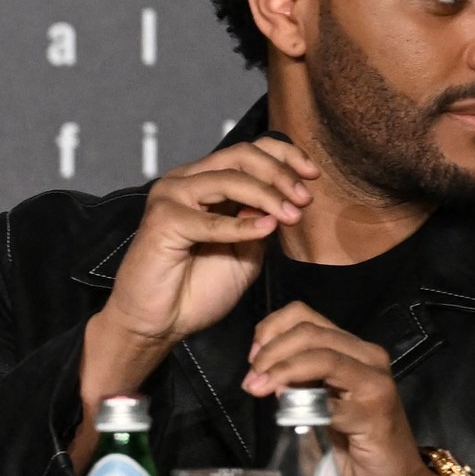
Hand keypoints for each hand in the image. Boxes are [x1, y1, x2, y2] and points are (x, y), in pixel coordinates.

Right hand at [85, 138, 321, 395]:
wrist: (161, 324)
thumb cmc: (197, 290)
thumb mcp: (247, 250)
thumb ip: (262, 221)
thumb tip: (285, 197)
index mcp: (204, 183)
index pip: (248, 151)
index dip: (285, 156)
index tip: (313, 176)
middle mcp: (185, 182)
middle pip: (241, 155)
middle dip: (280, 174)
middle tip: (304, 200)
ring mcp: (171, 197)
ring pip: (229, 178)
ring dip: (267, 195)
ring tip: (291, 216)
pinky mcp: (162, 220)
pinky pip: (211, 219)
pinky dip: (242, 226)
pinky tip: (265, 231)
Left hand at [242, 303, 457, 475]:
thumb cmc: (354, 441)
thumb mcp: (321, 399)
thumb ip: (299, 378)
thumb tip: (262, 367)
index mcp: (353, 349)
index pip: (304, 315)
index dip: (270, 330)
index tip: (252, 358)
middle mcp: (369, 358)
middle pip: (310, 332)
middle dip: (270, 352)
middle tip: (251, 379)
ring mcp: (375, 385)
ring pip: (321, 357)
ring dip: (281, 371)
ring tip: (259, 389)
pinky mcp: (373, 415)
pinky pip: (329, 402)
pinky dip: (302, 405)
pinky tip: (289, 415)